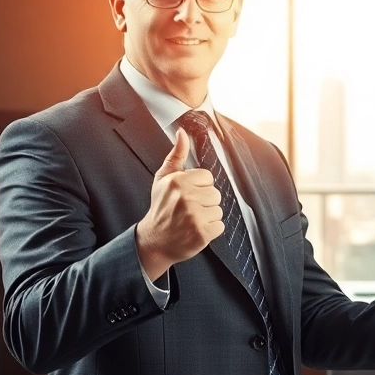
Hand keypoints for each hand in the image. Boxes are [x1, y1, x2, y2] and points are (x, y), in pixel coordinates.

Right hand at [136, 128, 223, 278]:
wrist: (154, 241)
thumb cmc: (160, 208)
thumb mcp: (163, 179)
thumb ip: (176, 155)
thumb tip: (182, 133)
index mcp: (178, 181)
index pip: (208, 177)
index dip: (199, 186)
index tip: (187, 195)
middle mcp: (186, 197)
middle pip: (215, 194)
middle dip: (205, 201)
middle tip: (188, 209)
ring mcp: (194, 216)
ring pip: (219, 210)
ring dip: (208, 216)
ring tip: (191, 220)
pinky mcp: (202, 233)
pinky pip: (220, 226)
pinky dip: (211, 230)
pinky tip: (195, 230)